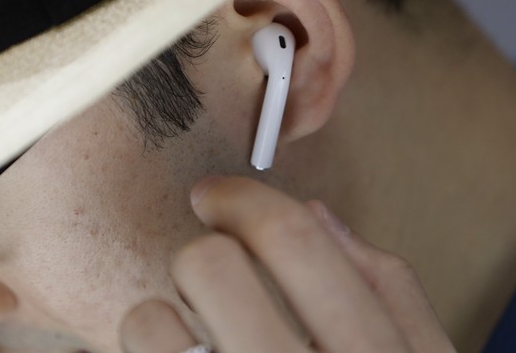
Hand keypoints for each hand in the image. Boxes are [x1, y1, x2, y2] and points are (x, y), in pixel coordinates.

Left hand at [120, 177, 455, 352]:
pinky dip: (144, 352)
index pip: (292, 238)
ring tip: (185, 339)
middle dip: (199, 256)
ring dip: (157, 316)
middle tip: (204, 276)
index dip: (242, 198)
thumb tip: (317, 213)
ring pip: (150, 320)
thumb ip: (389, 293)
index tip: (216, 196)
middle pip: (209, 265)